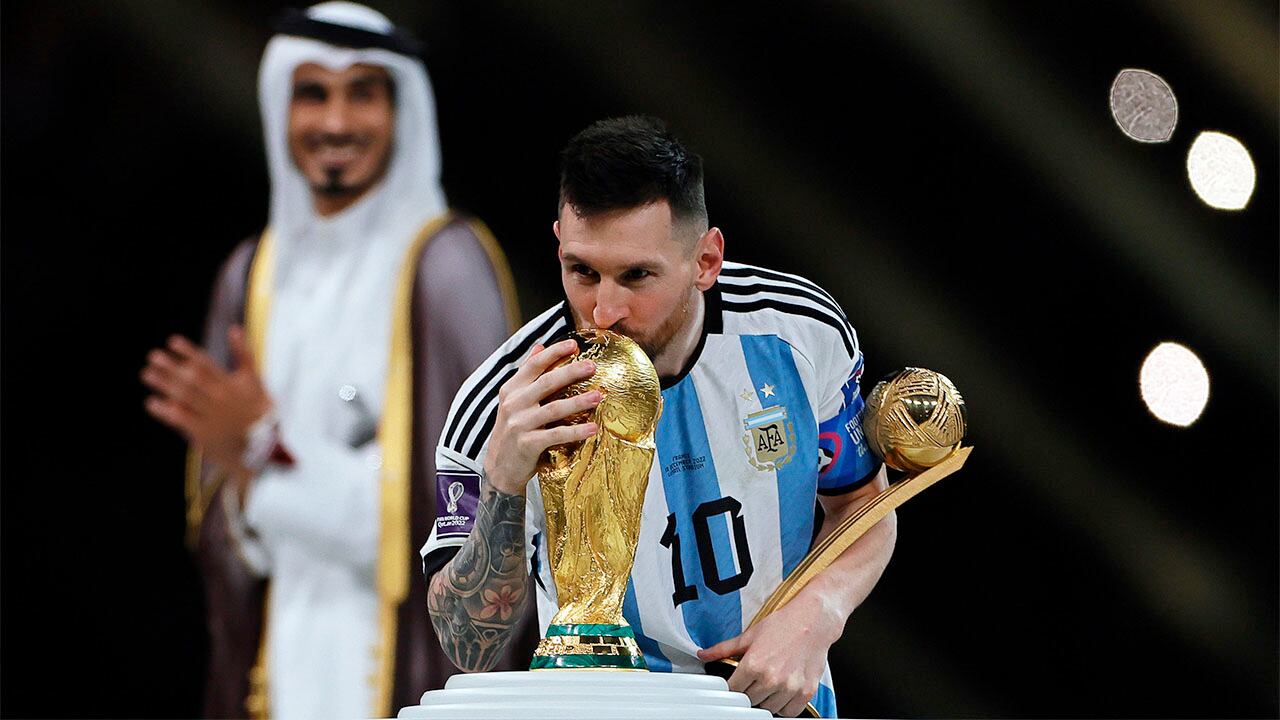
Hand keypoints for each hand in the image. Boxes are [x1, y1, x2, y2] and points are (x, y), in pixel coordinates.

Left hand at [141, 326, 272, 485]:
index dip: (188, 351)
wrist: (262, 445)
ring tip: (147, 374)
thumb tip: (234, 328)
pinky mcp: (203, 434)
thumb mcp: (253, 379)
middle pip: (191, 379)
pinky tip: (152, 402)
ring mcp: (211, 416)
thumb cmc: (256, 407)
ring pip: (184, 398)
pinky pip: (181, 419)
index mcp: (231, 384)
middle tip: (153, 356)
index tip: (172, 341)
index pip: (207, 363)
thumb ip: (243, 353)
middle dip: (171, 367)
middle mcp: (220, 398)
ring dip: (164, 385)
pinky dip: (165, 411)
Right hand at [482, 339, 601, 495]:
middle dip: (571, 372)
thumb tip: (540, 345)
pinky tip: (592, 428)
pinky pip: (556, 434)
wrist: (499, 467)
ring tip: (599, 396)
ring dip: (579, 402)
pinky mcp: (528, 444)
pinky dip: (575, 431)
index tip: (574, 344)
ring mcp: (520, 424)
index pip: (533, 365)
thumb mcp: (513, 400)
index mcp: (511, 389)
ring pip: (554, 408)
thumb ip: (527, 374)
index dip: (553, 352)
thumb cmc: (512, 430)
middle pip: (546, 382)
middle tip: (592, 366)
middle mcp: (514, 404)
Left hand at [698, 594, 840, 716]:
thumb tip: (704, 654)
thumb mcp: (749, 635)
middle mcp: (771, 678)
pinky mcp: (806, 692)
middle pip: (749, 701)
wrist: (813, 621)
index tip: (734, 684)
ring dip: (766, 700)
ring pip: (768, 708)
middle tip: (752, 681)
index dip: (731, 688)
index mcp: (754, 664)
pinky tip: (782, 693)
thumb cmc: (784, 625)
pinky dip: (784, 707)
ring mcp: (790, 687)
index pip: (732, 691)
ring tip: (768, 685)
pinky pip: (789, 712)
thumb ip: (724, 649)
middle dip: (747, 693)